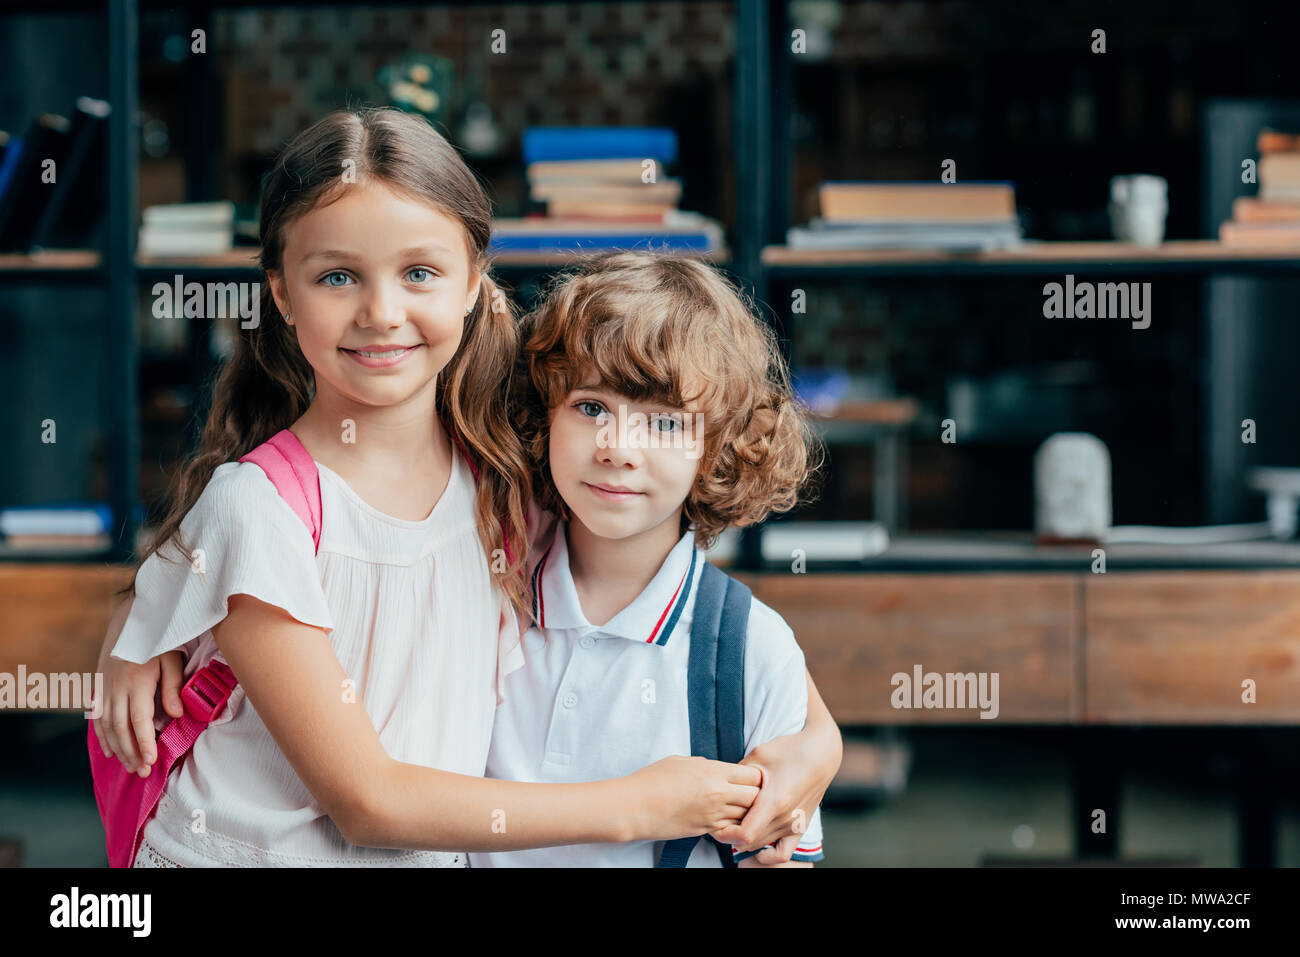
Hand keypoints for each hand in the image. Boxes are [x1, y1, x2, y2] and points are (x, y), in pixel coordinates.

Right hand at [91, 597, 185, 775]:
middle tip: (142, 772)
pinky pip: (97, 718)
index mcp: (136, 682)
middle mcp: (116, 688)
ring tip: (131, 767)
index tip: (151, 760)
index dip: (145, 742)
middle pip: (121, 729)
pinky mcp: (99, 688)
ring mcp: (104, 689)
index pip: (139, 720)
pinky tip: (110, 752)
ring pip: (107, 727)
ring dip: (118, 749)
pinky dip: (102, 737)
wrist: (129, 619)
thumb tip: (175, 715)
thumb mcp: (172, 658)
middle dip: (132, 753)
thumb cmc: (157, 640)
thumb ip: (173, 687)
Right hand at [624, 755, 761, 842]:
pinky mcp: (706, 830)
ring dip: (746, 812)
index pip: (754, 775)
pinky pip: (731, 829)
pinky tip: (725, 819)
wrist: (635, 806)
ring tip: (739, 807)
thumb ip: (706, 765)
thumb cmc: (653, 780)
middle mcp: (718, 793)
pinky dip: (733, 825)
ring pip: (746, 816)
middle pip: (756, 797)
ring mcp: (713, 814)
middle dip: (757, 796)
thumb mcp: (682, 761)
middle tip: (750, 794)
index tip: (751, 778)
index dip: (756, 777)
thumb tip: (719, 769)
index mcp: (713, 771)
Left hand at [708, 733, 835, 857]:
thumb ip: (738, 775)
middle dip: (731, 836)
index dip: (726, 833)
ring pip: (761, 846)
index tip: (716, 823)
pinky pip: (783, 853)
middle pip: (750, 842)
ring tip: (734, 825)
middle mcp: (786, 818)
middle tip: (720, 821)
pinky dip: (767, 856)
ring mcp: (794, 824)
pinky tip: (756, 847)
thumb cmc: (789, 751)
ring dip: (745, 841)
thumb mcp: (758, 756)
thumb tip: (720, 789)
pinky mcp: (800, 826)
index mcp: (774, 800)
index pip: (745, 834)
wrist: (821, 753)